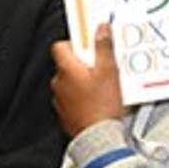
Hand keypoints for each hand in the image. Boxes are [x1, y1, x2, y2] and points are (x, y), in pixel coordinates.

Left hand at [51, 23, 124, 137]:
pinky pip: (71, 98)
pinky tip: (97, 100)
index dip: (74, 43)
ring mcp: (60, 99)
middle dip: (83, 63)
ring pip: (69, 82)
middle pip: (67, 64)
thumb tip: (101, 29)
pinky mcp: (65, 114)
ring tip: (101, 86)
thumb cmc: (102, 107)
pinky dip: (81, 96)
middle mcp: (59, 83)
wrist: (98, 137)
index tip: (88, 44)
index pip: (60, 46)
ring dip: (82, 80)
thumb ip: (104, 47)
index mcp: (67, 69)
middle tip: (101, 67)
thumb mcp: (109, 71)